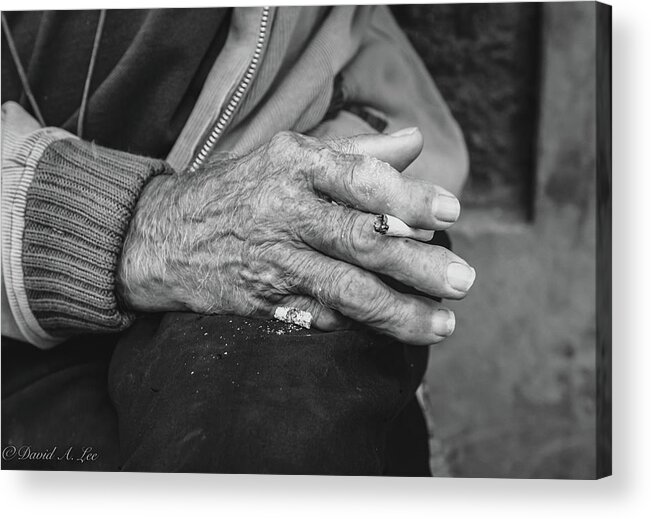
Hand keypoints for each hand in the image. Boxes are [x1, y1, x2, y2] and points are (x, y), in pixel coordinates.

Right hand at [117, 129, 475, 344]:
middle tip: (462, 282)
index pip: (360, 179)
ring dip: (397, 311)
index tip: (450, 213)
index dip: (408, 198)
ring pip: (345, 290)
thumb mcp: (288, 156)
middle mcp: (284, 211)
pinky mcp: (259, 300)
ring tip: (441, 326)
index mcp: (295, 166)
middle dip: (417, 265)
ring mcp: (271, 260)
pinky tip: (388, 335)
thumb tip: (415, 143)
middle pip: (360, 240)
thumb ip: (356, 153)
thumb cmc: (238, 190)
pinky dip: (354, 327)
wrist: (159, 234)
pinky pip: (316, 316)